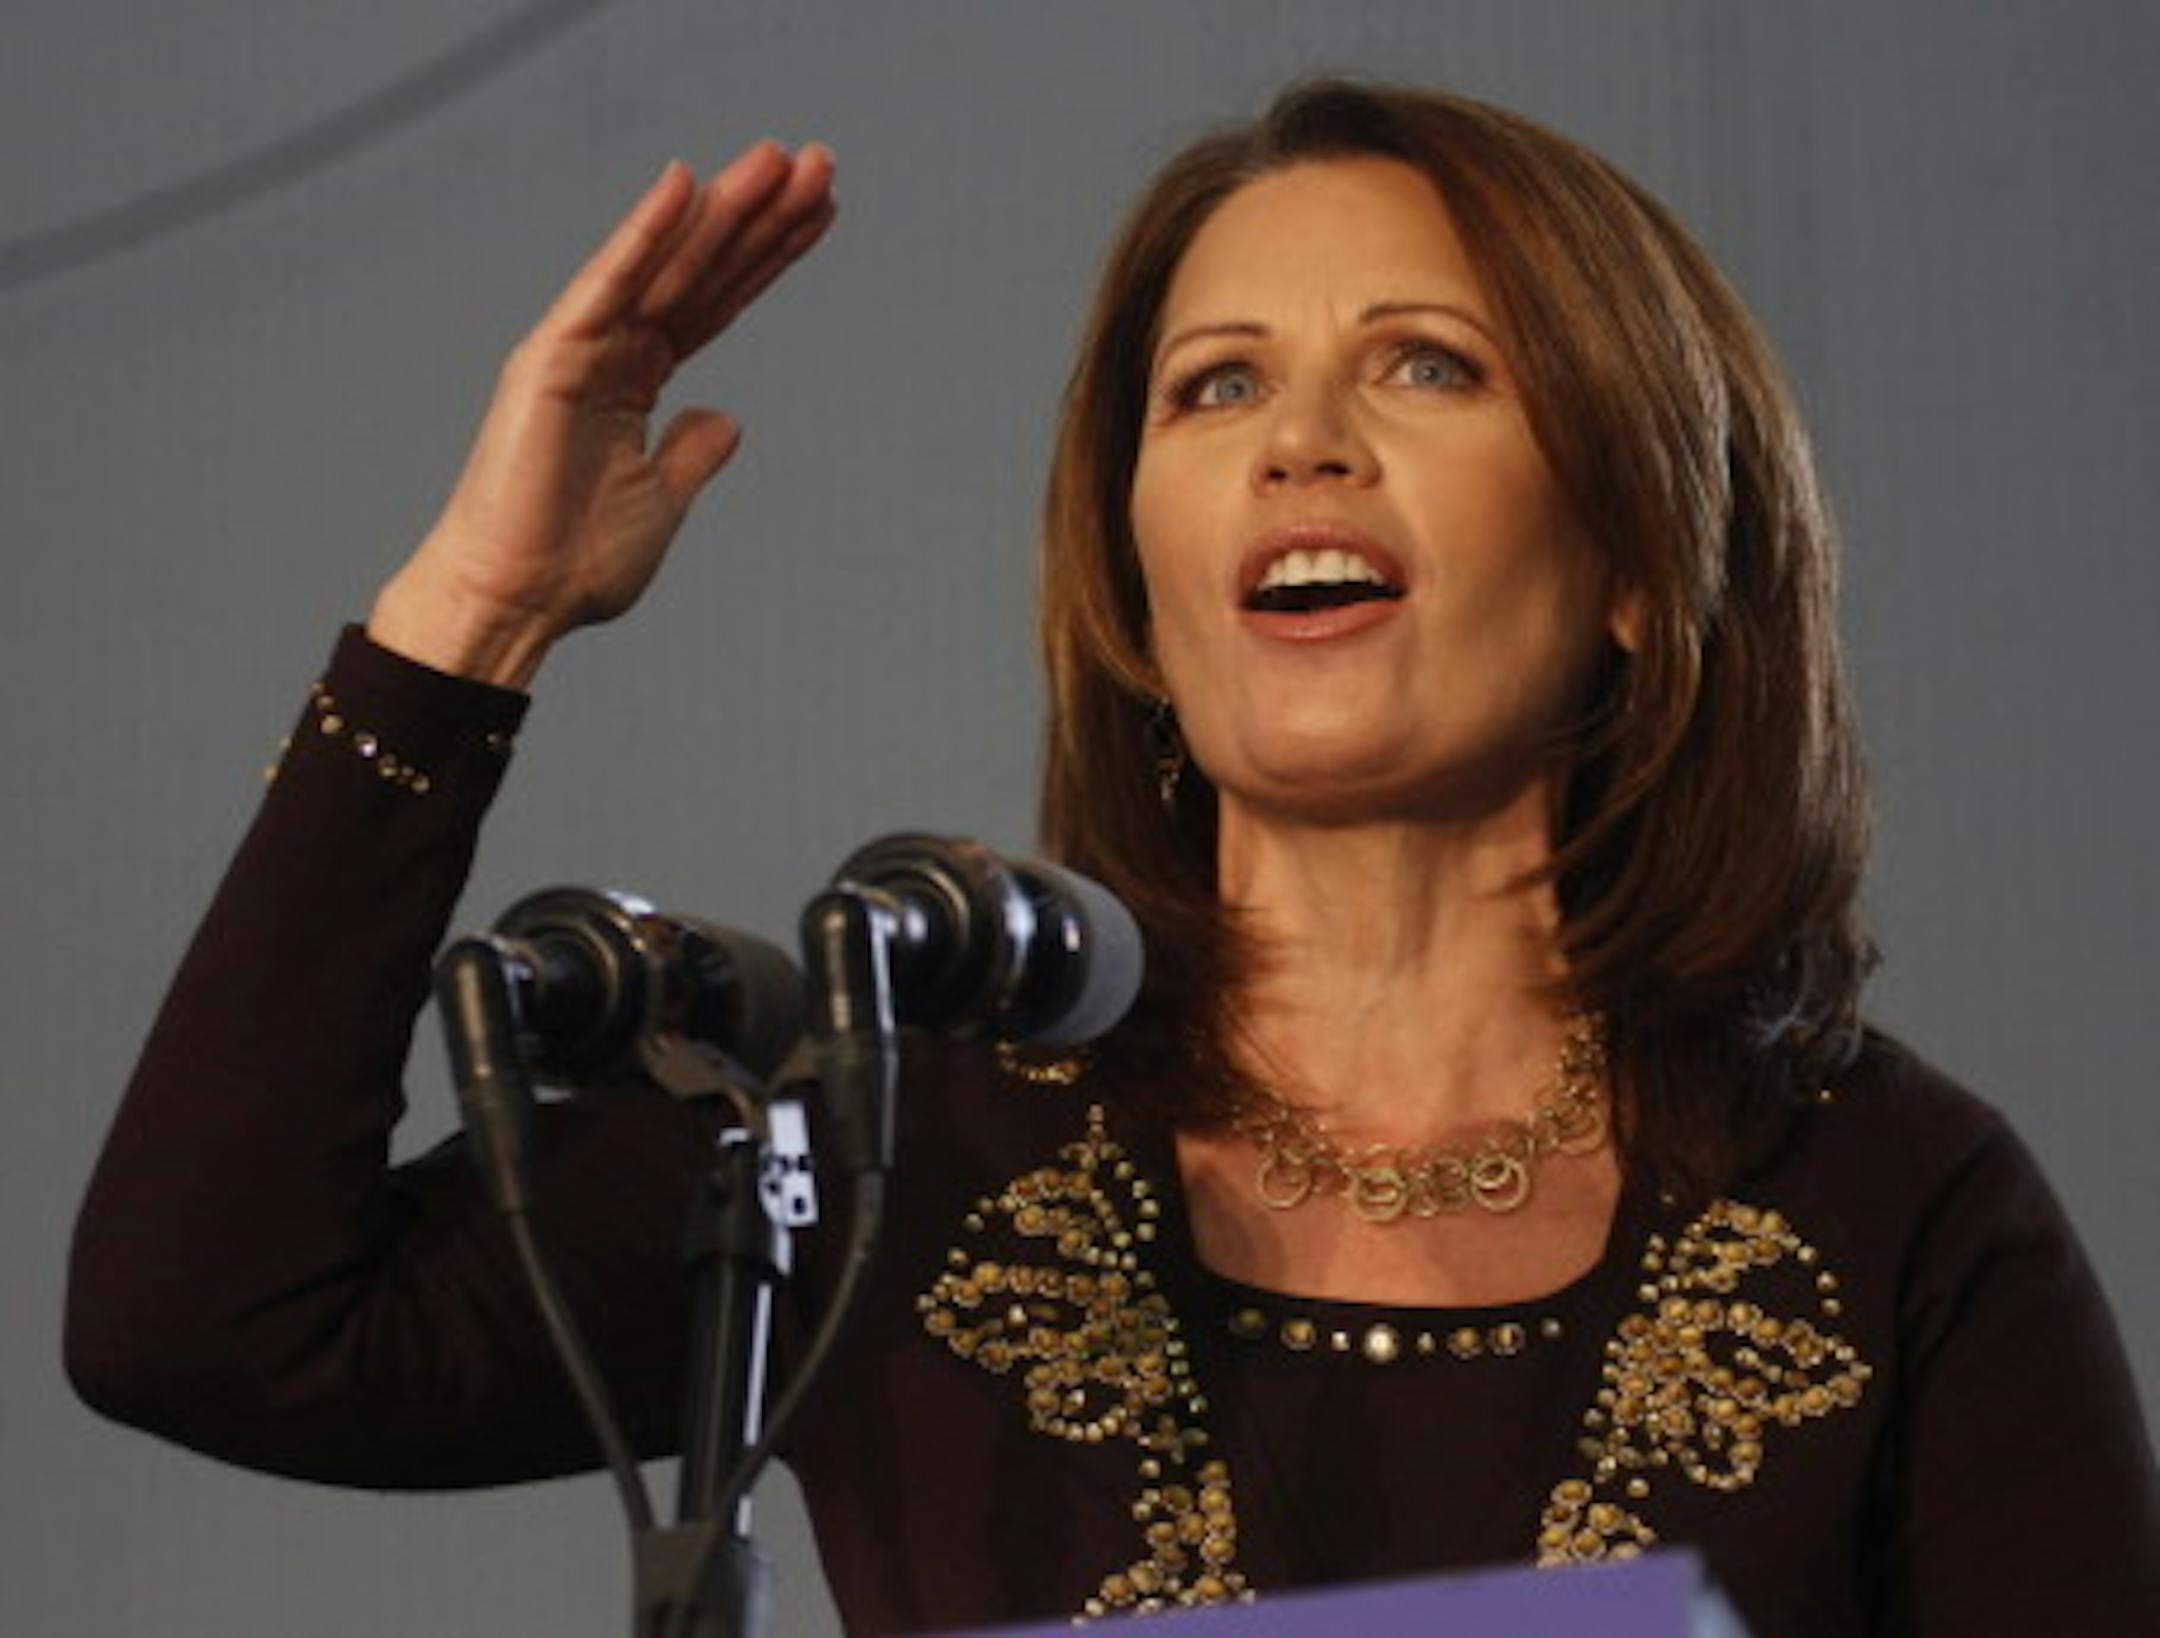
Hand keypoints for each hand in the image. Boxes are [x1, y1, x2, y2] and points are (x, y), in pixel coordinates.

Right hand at [369, 141, 836, 685]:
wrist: (518, 600)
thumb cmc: (577, 560)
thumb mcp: (662, 500)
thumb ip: (692, 452)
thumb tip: (726, 417)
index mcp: (638, 380)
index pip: (717, 301)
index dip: (768, 255)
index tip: (821, 208)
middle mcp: (612, 351)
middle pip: (703, 270)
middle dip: (761, 217)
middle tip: (819, 160)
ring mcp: (582, 348)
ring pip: (667, 266)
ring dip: (723, 209)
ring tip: (779, 159)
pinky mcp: (553, 357)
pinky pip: (608, 285)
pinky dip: (644, 234)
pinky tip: (687, 184)